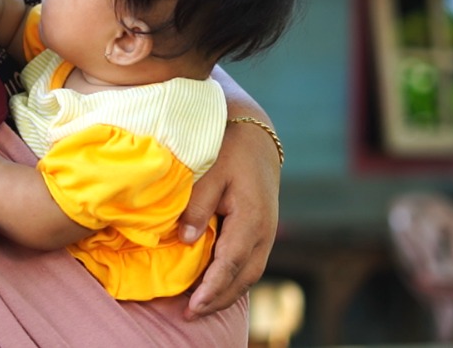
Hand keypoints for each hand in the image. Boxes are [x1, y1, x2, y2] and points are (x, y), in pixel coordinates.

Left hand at [179, 117, 280, 317]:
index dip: (212, 288)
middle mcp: (265, 232)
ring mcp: (266, 234)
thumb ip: (197, 205)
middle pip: (243, 277)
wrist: (255, 136)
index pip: (231, 262)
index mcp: (252, 218)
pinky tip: (212, 287)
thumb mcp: (209, 171)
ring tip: (198, 308)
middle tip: (189, 314)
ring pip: (249, 275)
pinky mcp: (261, 233)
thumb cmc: (228, 149)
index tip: (192, 306)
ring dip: (225, 294)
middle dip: (218, 299)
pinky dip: (231, 280)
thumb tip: (185, 240)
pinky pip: (249, 265)